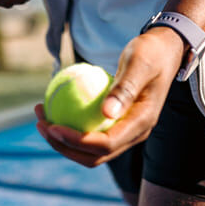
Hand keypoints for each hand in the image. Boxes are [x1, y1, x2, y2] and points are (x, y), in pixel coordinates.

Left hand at [34, 27, 184, 166]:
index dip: (76, 141)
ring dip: (62, 139)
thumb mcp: (139, 63)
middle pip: (94, 155)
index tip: (52, 126)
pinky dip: (69, 125)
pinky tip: (51, 107)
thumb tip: (106, 113)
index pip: (105, 144)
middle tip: (41, 124)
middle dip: (63, 145)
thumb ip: (125, 88)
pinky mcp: (116, 123)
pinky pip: (89, 131)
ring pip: (90, 149)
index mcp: (141, 123)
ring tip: (40, 116)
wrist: (164, 50)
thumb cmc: (151, 52)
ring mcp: (125, 131)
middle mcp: (134, 134)